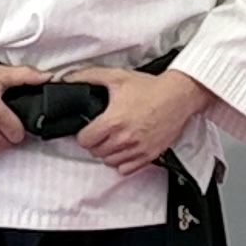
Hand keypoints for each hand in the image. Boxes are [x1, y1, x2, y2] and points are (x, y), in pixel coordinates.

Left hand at [67, 65, 211, 173]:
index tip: (89, 129)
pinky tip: (125, 150)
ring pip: (110, 161)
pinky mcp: (149, 155)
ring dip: (108, 152)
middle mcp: (124, 138)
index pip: (84, 140)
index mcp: (113, 121)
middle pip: (96, 152)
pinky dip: (122, 162)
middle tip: (101, 132)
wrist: (178, 96)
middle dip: (95, 142)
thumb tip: (67, 79)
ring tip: (113, 140)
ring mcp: (137, 149)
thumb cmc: (150, 87)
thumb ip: (89, 77)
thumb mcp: (117, 76)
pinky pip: (126, 169)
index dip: (83, 134)